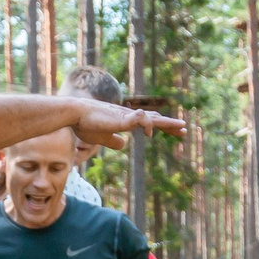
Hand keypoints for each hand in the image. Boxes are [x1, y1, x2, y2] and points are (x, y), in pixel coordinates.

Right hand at [71, 96, 189, 153]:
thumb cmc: (85, 124)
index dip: (163, 127)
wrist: (73, 114)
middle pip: (154, 119)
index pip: (150, 122)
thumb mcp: (102, 137)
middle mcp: (129, 116)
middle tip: (185, 130)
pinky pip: (138, 119)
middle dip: (170, 125)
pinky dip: (147, 124)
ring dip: (166, 122)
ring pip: (151, 118)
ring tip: (181, 126)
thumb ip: (113, 141)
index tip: (176, 133)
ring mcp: (126, 116)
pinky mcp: (120, 119)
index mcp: (126, 121)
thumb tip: (123, 144)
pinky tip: (149, 133)